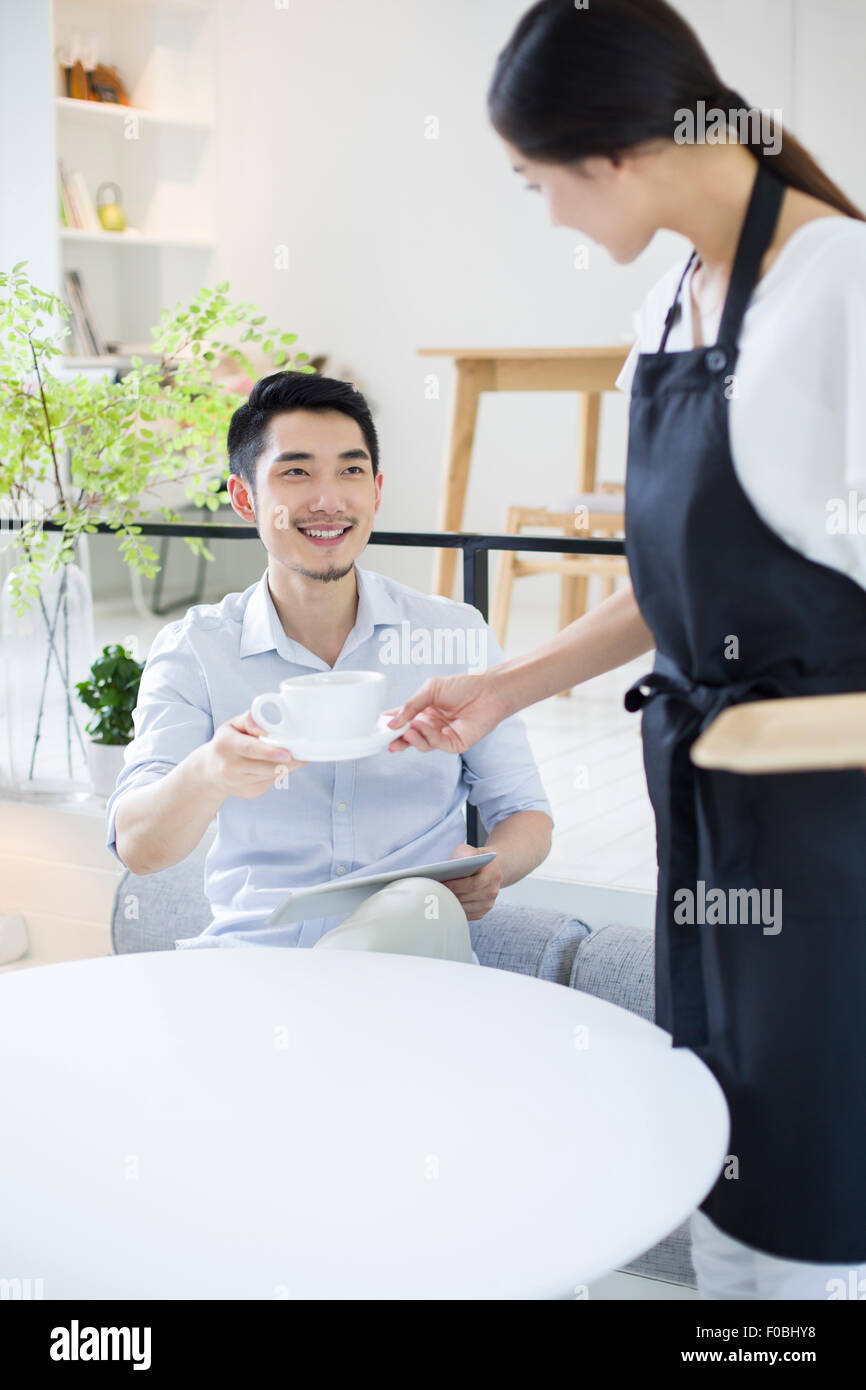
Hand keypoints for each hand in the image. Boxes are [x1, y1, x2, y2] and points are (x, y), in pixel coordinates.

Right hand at [199, 709, 306, 799]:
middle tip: (304, 752)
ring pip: (272, 774)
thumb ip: (248, 720)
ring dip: (288, 766)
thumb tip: (263, 726)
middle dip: (289, 761)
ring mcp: (239, 783)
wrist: (209, 772)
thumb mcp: (231, 726)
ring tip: (297, 755)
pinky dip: (279, 772)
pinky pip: (271, 781)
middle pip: (266, 766)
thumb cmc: (226, 744)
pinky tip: (279, 764)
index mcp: (226, 745)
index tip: (288, 754)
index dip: (270, 752)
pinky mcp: (249, 793)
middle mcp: (230, 766)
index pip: (250, 749)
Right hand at [385, 671, 509, 754]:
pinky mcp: (454, 744)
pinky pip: (435, 745)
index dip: (389, 724)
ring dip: (412, 737)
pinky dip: (428, 737)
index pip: (402, 719)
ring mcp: (442, 736)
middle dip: (396, 739)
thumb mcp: (430, 689)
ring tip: (409, 728)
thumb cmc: (463, 686)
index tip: (376, 726)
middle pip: (408, 737)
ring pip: (420, 744)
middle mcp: (431, 725)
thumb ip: (411, 705)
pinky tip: (425, 726)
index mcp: (424, 711)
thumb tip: (392, 722)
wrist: (489, 690)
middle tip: (386, 739)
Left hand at [440, 843, 501, 920]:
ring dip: (449, 903)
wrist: (488, 870)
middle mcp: (493, 891)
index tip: (442, 883)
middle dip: (450, 894)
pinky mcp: (480, 913)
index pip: (473, 884)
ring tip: (436, 897)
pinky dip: (453, 909)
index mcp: (493, 875)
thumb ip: (465, 853)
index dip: (456, 885)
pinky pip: (464, 915)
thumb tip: (456, 862)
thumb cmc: (475, 859)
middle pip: (467, 897)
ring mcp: (487, 904)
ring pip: (464, 908)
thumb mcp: (471, 850)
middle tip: (434, 891)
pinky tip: (443, 902)